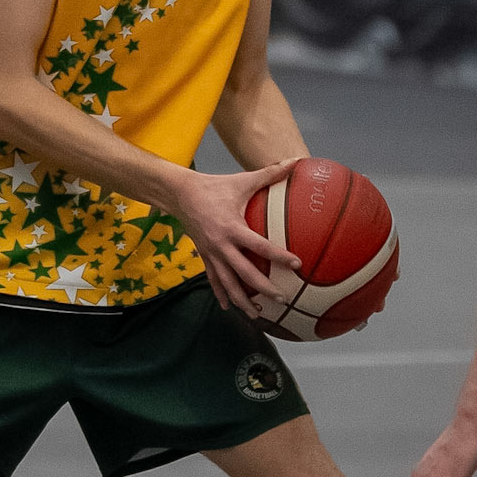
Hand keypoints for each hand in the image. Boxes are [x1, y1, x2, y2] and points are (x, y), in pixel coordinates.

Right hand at [175, 158, 301, 315]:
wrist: (179, 194)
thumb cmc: (214, 186)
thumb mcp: (241, 181)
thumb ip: (269, 174)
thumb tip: (295, 161)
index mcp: (232, 227)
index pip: (260, 246)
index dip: (279, 256)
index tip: (297, 265)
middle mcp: (221, 245)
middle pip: (244, 273)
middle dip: (262, 288)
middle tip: (281, 299)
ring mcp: (211, 254)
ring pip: (227, 283)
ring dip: (242, 300)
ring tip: (257, 314)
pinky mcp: (203, 257)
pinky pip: (213, 280)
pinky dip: (222, 294)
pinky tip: (230, 308)